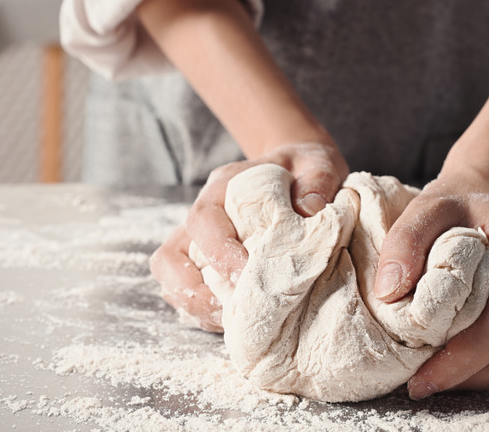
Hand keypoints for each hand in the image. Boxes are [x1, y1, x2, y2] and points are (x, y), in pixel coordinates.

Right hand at [151, 142, 348, 331]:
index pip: (204, 219)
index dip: (219, 252)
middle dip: (194, 291)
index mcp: (225, 186)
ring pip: (170, 277)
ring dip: (194, 305)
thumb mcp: (318, 165)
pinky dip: (201, 311)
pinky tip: (232, 323)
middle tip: (232, 313)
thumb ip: (317, 182)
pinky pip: (185, 291)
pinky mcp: (205, 262)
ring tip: (231, 324)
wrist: (298, 172)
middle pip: (172, 254)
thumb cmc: (305, 170)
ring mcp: (199, 239)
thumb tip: (310, 211)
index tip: (247, 278)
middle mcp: (205, 213)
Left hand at [372, 159, 488, 398]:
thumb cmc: (462, 197)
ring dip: (482, 375)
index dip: (460, 361)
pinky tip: (464, 353)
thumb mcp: (427, 206)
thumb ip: (405, 241)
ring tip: (439, 370)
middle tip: (424, 381)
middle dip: (469, 376)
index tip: (421, 380)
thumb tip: (389, 292)